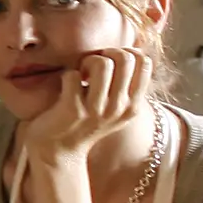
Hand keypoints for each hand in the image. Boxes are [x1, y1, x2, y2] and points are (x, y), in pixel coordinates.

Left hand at [18, 49, 149, 167]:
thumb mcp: (115, 109)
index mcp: (133, 105)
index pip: (144, 62)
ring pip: (102, 64)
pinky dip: (66, 75)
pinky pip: (72, 75)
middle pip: (125, 58)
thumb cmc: (84, 122)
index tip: (110, 63)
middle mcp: (119, 108)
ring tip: (80, 75)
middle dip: (105, 53)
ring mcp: (97, 110)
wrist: (58, 151)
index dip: (125, 52)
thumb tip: (132, 51)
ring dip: (86, 62)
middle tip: (91, 66)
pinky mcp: (73, 110)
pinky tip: (66, 86)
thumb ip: (126, 86)